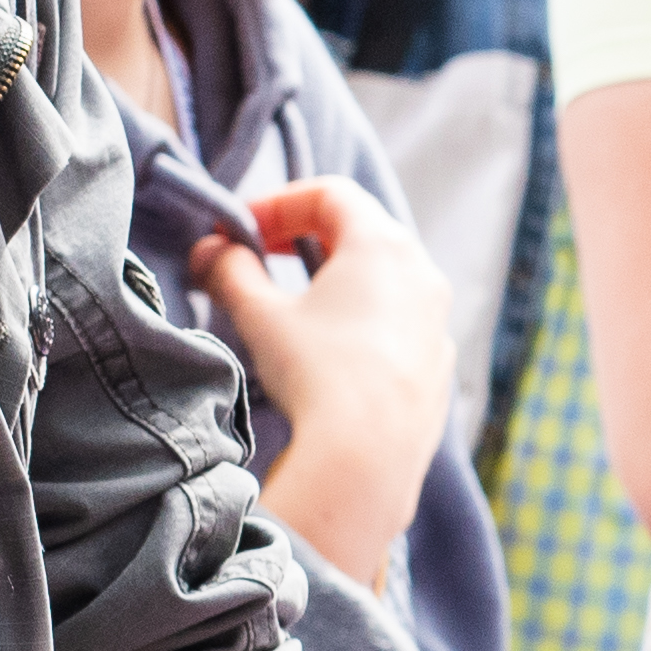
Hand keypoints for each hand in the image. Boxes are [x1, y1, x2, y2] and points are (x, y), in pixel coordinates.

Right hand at [196, 178, 455, 582]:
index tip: (241, 230)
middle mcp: (423, 274)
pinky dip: (363, 322)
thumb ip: (230, 271)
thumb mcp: (260, 315)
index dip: (278, 203)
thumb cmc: (315, 373)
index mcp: (384, 244)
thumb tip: (211, 251)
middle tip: (262, 256)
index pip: (330, 193)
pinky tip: (330, 355)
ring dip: (336, 281)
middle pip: (362, 232)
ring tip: (292, 307)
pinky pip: (400, 326)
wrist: (367, 457)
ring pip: (385, 281)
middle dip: (305, 238)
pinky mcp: (439, 366)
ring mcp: (437, 322)